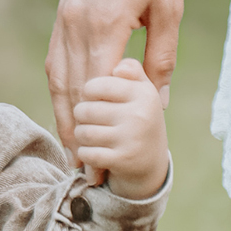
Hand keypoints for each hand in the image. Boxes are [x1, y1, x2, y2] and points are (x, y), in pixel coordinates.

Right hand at [46, 0, 183, 182]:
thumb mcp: (168, 4)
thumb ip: (160, 56)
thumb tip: (155, 103)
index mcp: (104, 27)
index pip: (95, 94)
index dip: (94, 133)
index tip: (98, 161)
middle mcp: (75, 30)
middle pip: (71, 97)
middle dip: (77, 137)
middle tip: (84, 170)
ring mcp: (63, 26)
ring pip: (57, 85)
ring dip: (64, 121)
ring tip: (73, 150)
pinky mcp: (60, 22)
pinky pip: (55, 68)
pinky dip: (60, 96)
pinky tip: (67, 113)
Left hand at [73, 58, 167, 199]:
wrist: (150, 163)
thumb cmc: (138, 119)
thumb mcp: (141, 92)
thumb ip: (131, 72)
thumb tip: (118, 67)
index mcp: (143, 92)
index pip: (95, 85)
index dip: (86, 93)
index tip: (90, 99)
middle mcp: (139, 113)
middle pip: (85, 110)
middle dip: (80, 117)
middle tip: (87, 121)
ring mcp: (131, 137)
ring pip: (83, 133)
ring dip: (80, 136)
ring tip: (89, 135)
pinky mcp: (122, 160)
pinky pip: (86, 154)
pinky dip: (84, 155)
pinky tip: (92, 151)